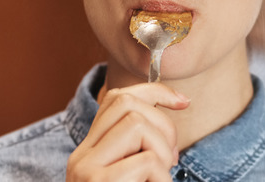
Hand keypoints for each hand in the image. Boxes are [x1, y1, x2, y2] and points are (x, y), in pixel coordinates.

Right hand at [66, 83, 190, 181]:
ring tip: (161, 178)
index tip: (183, 102)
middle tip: (171, 159)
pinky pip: (147, 160)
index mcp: (89, 151)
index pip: (116, 98)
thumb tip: (178, 102)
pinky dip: (163, 178)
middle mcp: (81, 156)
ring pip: (136, 124)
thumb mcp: (133, 173)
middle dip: (163, 125)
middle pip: (126, 103)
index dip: (155, 92)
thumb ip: (141, 148)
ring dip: (163, 152)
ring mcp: (85, 168)